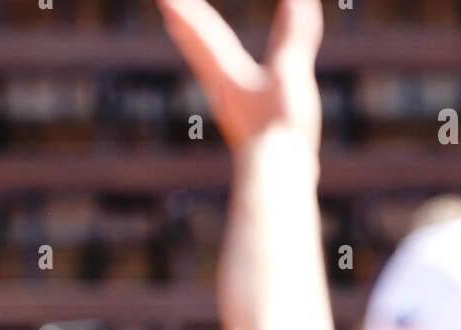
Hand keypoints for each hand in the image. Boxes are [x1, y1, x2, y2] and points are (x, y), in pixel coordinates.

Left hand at [158, 0, 323, 152]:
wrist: (277, 181)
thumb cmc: (279, 131)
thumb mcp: (290, 76)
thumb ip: (293, 38)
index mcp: (229, 76)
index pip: (204, 34)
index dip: (188, 11)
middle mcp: (224, 91)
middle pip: (199, 50)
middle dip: (186, 26)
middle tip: (167, 9)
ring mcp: (234, 110)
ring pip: (210, 70)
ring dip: (199, 49)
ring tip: (189, 36)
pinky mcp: (247, 127)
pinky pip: (231, 88)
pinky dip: (225, 73)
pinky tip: (232, 81)